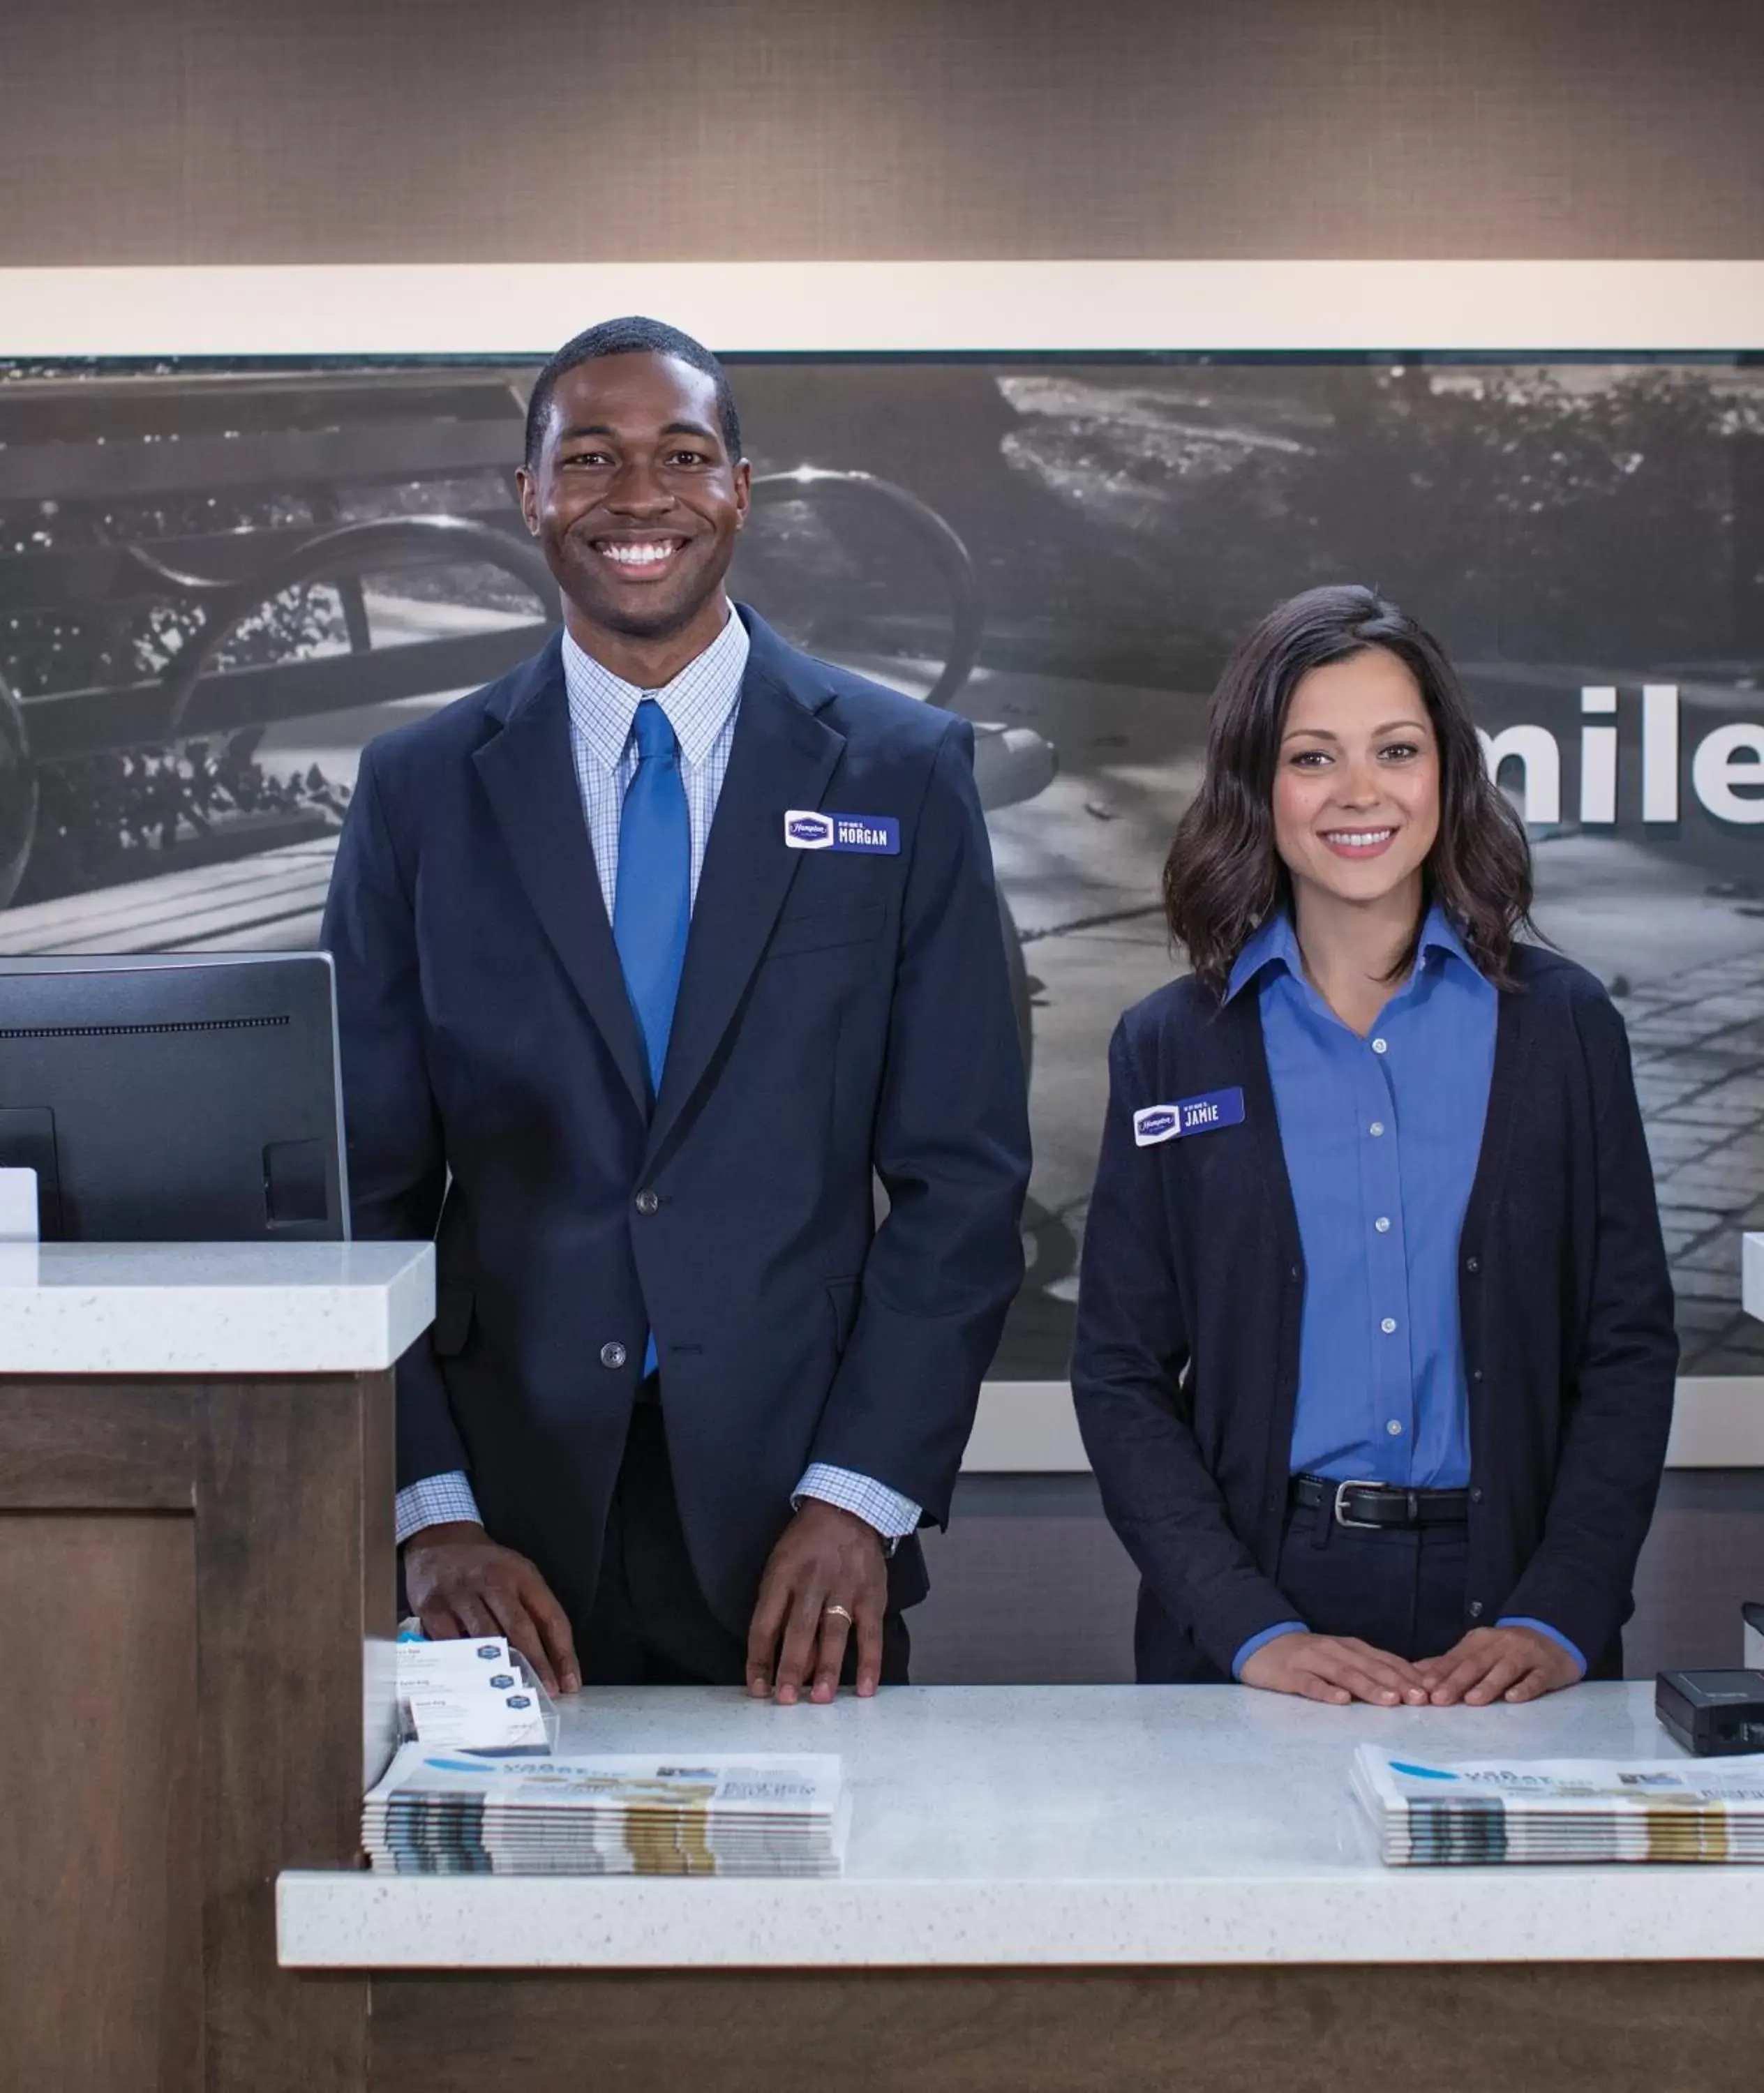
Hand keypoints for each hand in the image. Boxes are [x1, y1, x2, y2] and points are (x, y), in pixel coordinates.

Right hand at [403, 1521, 580, 1695]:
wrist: (440, 1540)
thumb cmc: (486, 1567)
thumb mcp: (517, 1575)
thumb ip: (532, 1611)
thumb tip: (552, 1661)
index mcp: (523, 1576)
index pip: (551, 1617)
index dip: (563, 1653)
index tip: (569, 1683)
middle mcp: (495, 1582)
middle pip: (521, 1628)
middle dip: (536, 1665)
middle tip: (546, 1694)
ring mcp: (462, 1594)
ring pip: (486, 1636)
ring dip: (500, 1668)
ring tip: (511, 1696)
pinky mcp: (433, 1606)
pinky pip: (449, 1640)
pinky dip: (461, 1663)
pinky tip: (470, 1683)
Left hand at [746, 1500, 887, 1704]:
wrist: (848, 1509)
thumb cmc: (806, 1545)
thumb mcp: (780, 1564)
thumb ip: (778, 1607)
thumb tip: (778, 1659)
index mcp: (781, 1576)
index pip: (764, 1623)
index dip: (758, 1659)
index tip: (756, 1688)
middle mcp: (811, 1582)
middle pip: (798, 1629)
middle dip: (790, 1667)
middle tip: (784, 1700)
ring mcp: (844, 1588)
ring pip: (833, 1633)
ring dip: (826, 1668)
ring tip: (819, 1699)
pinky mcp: (871, 1595)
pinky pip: (870, 1633)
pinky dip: (869, 1662)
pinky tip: (866, 1688)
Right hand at [1239, 1630, 1431, 1706]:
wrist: (1261, 1641)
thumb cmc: (1309, 1657)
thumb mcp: (1342, 1658)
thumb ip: (1370, 1670)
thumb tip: (1411, 1687)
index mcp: (1352, 1648)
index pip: (1386, 1661)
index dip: (1410, 1676)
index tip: (1433, 1692)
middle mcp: (1336, 1651)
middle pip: (1370, 1667)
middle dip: (1397, 1683)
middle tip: (1420, 1699)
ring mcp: (1312, 1661)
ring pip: (1345, 1674)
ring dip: (1369, 1687)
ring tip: (1390, 1701)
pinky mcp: (1290, 1674)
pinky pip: (1309, 1683)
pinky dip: (1326, 1691)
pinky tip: (1341, 1701)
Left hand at [1416, 1625, 1581, 1706]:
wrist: (1554, 1637)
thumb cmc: (1507, 1650)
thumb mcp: (1478, 1650)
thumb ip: (1450, 1662)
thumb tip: (1416, 1673)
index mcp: (1480, 1640)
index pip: (1457, 1656)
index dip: (1440, 1672)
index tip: (1423, 1688)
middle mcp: (1501, 1644)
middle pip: (1477, 1663)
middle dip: (1456, 1681)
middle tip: (1440, 1699)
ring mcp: (1526, 1655)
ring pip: (1505, 1670)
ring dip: (1487, 1685)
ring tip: (1471, 1701)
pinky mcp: (1547, 1668)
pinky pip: (1536, 1679)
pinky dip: (1524, 1688)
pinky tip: (1513, 1698)